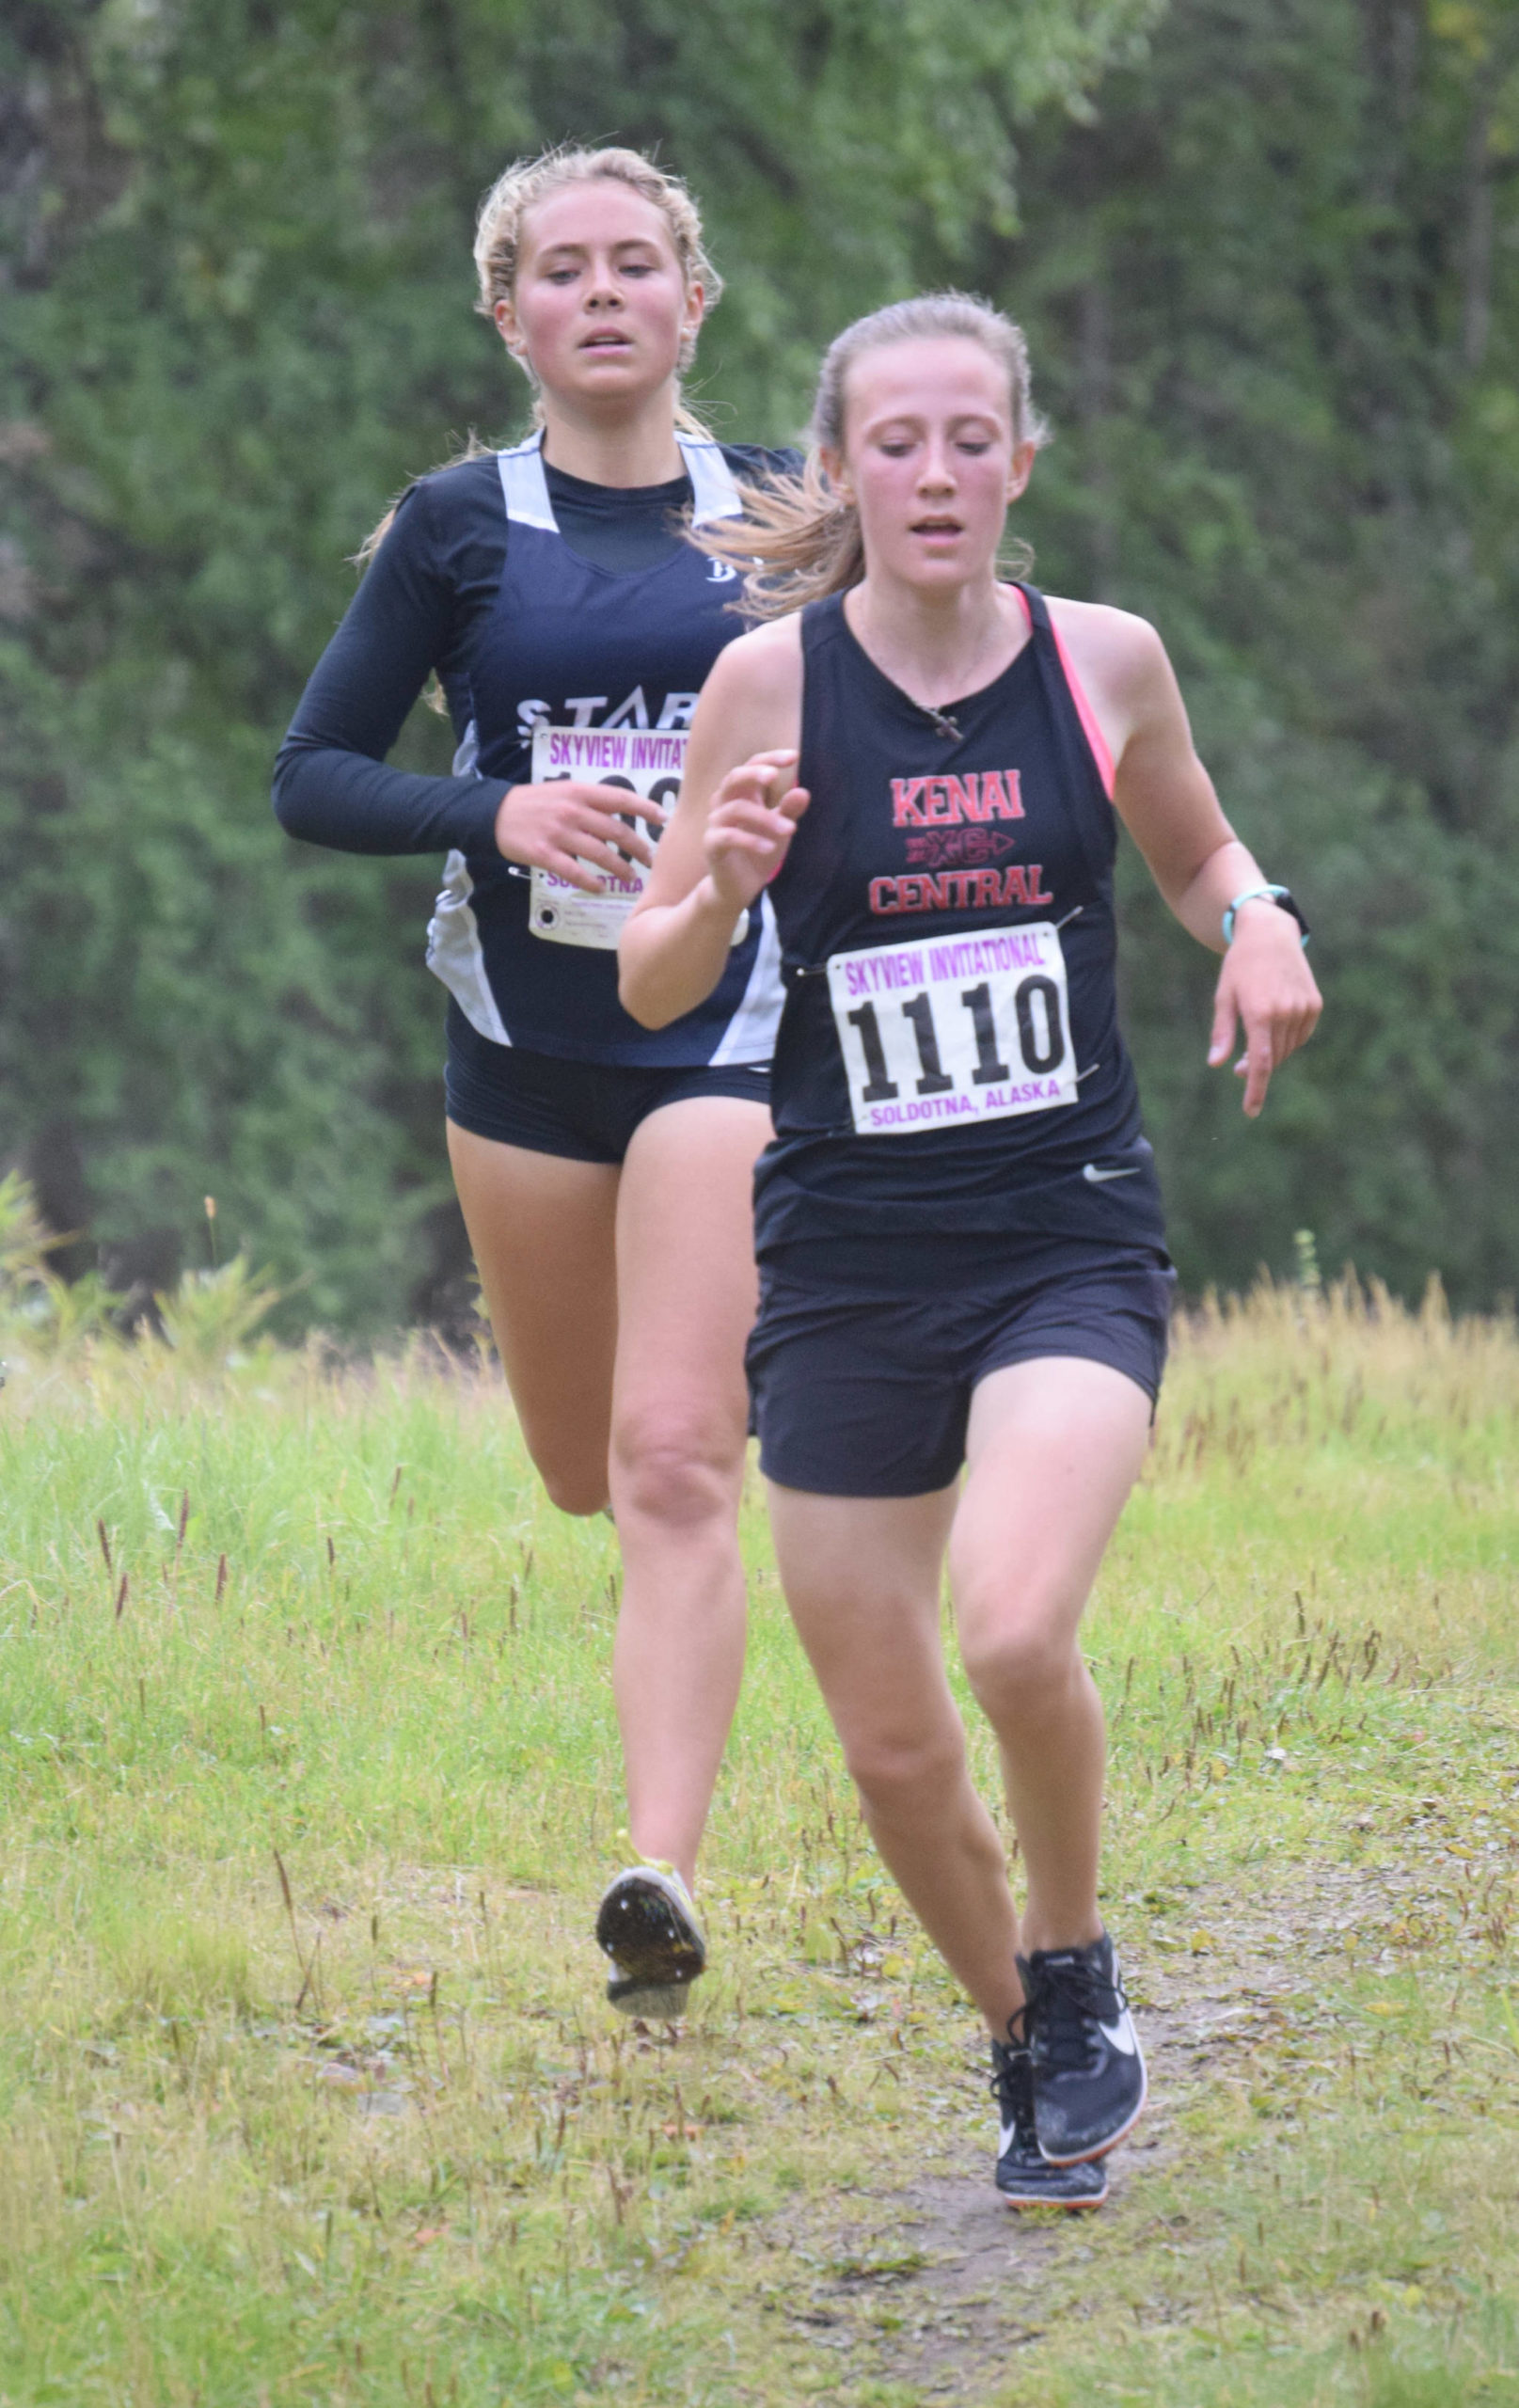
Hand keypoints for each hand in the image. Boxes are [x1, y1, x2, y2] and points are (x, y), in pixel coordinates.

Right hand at [494, 780, 662, 895]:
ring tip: (630, 877)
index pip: (620, 799)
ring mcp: (559, 833)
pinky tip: (600, 888)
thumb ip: (590, 801)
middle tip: (650, 860)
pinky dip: (591, 882)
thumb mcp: (563, 790)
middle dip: (638, 848)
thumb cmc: (535, 803)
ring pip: (600, 854)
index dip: (645, 808)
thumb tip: (623, 814)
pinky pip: (574, 872)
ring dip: (619, 868)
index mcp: (580, 792)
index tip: (663, 819)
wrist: (495, 814)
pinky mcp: (545, 854)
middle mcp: (572, 811)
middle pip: (616, 831)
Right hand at [703, 751, 808, 912]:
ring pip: (736, 808)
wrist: (739, 887)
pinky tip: (771, 848)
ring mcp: (716, 823)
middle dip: (754, 774)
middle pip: (733, 777)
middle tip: (775, 777)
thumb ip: (789, 810)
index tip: (794, 756)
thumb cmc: (759, 851)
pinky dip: (751, 841)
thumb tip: (803, 792)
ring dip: (765, 818)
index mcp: (742, 793)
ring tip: (791, 830)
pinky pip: (728, 837)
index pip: (752, 766)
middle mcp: (725, 803)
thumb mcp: (780, 828)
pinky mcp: (711, 845)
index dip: (770, 759)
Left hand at [1207, 901, 1321, 1116]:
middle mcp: (1285, 1012)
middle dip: (1255, 1068)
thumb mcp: (1224, 997)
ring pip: (1287, 1049)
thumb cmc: (1240, 967)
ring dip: (1271, 1054)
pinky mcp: (1314, 1004)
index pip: (1260, 1062)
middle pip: (1272, 1058)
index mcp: (1259, 1012)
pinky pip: (1299, 1036)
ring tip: (1254, 1040)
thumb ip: (1222, 1032)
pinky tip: (1274, 1025)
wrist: (1271, 935)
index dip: (1255, 1090)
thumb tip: (1217, 1064)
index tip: (1250, 1111)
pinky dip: (1286, 1040)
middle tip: (1237, 1067)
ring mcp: (1303, 1009)